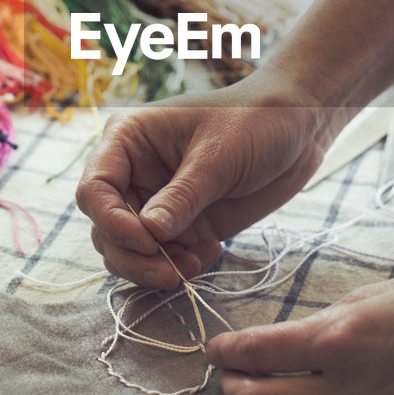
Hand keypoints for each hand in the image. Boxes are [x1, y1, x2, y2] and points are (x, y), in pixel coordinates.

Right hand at [75, 68, 327, 288]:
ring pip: (129, 250)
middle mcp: (134, 173)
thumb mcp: (219, 156)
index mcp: (128, 140)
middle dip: (132, 256)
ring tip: (191, 267)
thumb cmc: (255, 120)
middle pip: (105, 228)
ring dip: (153, 268)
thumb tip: (149, 234)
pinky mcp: (184, 223)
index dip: (111, 221)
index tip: (147, 241)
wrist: (298, 126)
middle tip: (168, 273)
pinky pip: (164, 257)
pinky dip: (179, 267)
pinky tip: (209, 256)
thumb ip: (183, 196)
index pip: (95, 189)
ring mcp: (157, 201)